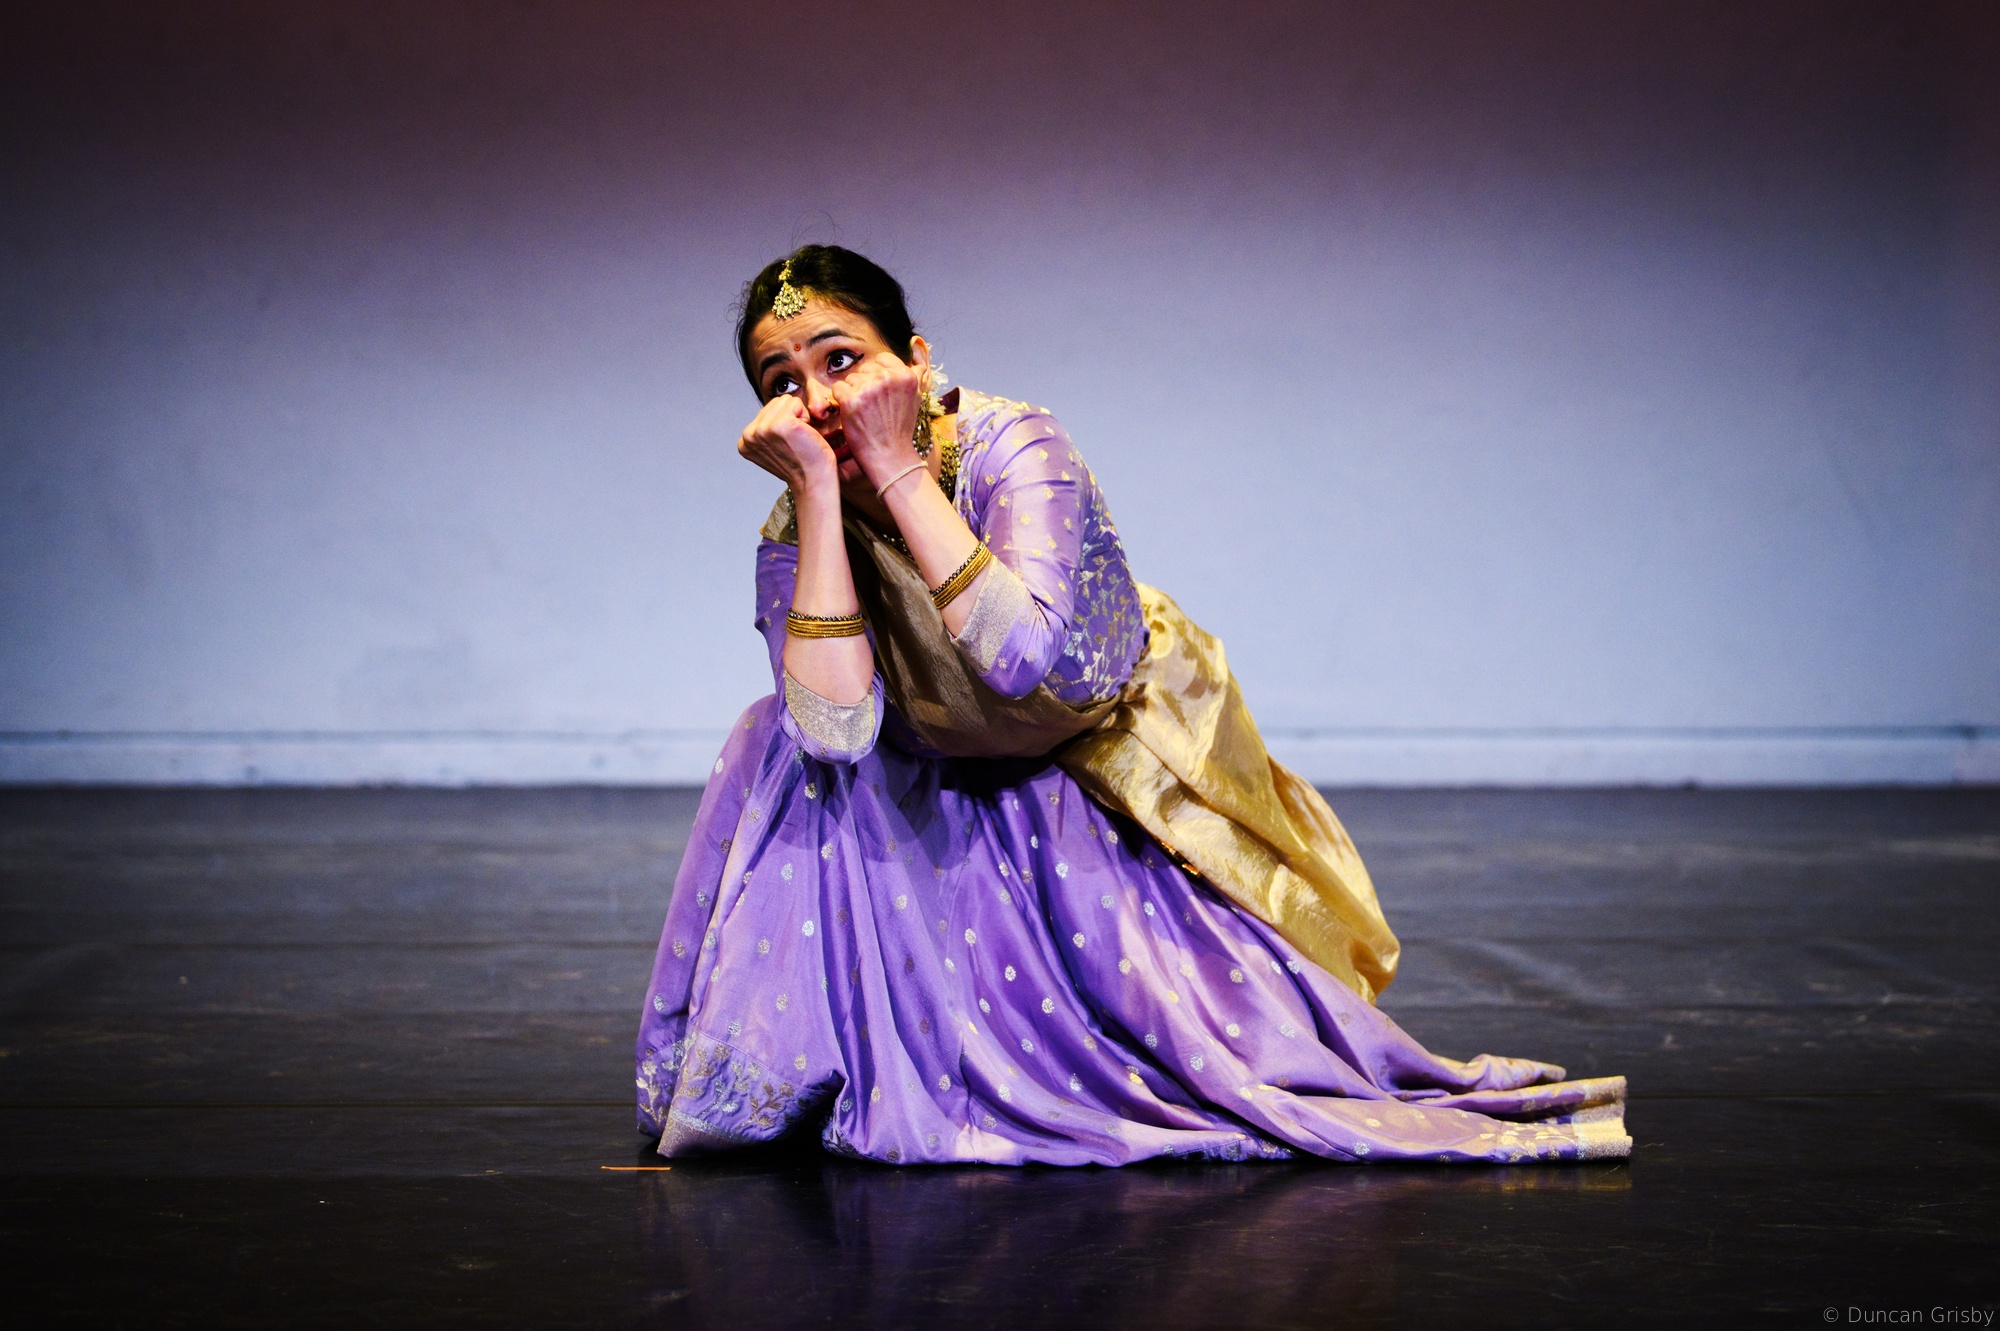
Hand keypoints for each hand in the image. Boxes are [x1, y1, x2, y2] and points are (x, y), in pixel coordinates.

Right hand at [738, 394, 836, 492]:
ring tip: (799, 438)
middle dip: (790, 417)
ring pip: (785, 400)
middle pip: (775, 402)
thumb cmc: (802, 465)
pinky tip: (804, 435)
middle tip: (796, 441)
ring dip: (798, 416)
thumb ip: (766, 431)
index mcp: (744, 442)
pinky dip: (805, 416)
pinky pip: (795, 403)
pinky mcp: (780, 425)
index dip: (783, 424)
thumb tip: (773, 409)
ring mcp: (763, 429)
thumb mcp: (773, 447)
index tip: (787, 446)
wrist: (814, 481)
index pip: (766, 411)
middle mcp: (749, 435)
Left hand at [829, 351, 921, 487]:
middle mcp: (888, 379)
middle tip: (873, 408)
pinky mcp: (852, 400)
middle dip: (864, 385)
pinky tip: (852, 414)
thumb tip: (917, 346)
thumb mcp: (916, 397)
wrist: (890, 456)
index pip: (882, 359)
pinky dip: (841, 401)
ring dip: (853, 393)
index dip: (877, 376)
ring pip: (850, 379)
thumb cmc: (900, 429)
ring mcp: (869, 389)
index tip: (879, 394)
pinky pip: (837, 388)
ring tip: (865, 413)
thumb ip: (914, 372)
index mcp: (905, 375)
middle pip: (865, 369)